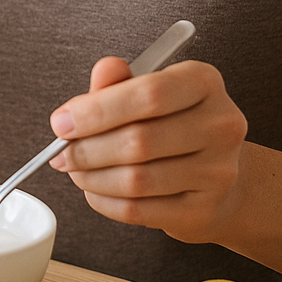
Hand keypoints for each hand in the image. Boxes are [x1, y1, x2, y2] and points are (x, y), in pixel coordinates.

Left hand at [48, 56, 248, 243]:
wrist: (216, 178)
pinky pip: (139, 210)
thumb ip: (119, 82)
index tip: (62, 122)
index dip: (97, 111)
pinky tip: (96, 190)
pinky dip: (105, 202)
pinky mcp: (204, 210)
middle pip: (139, 140)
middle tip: (61, 152)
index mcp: (204, 82)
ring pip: (136, 179)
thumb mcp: (148, 92)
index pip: (148, 94)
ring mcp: (218, 171)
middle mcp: (220, 125)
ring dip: (92, 177)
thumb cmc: (172, 126)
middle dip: (86, 149)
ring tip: (77, 170)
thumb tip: (103, 71)